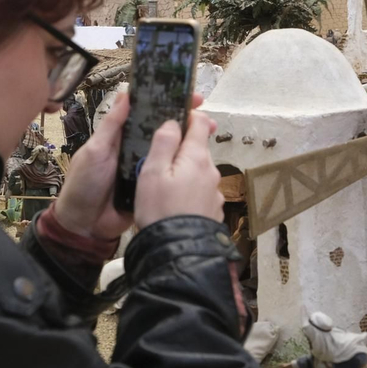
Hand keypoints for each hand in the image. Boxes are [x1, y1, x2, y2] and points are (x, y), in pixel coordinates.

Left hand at [52, 92, 205, 240]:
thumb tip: (126, 93)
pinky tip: (202, 164)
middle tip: (209, 119)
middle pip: (165, 132)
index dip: (168, 103)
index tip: (190, 98)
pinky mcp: (152, 187)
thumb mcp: (95, 150)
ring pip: (171, 153)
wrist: (85, 224)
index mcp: (122, 136)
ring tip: (211, 136)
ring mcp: (146, 169)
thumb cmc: (84, 183)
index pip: (148, 114)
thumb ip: (111, 125)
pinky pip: (170, 176)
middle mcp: (137, 149)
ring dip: (189, 145)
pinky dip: (183, 170)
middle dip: (186, 123)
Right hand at [134, 108, 222, 230]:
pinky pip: (200, 192)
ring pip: (198, 172)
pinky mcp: (213, 210)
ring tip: (163, 187)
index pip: (201, 123)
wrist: (178, 252)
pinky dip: (188, 192)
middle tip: (157, 160)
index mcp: (197, 157)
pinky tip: (174, 204)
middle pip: (198, 149)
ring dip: (184, 173)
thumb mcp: (152, 172)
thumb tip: (173, 122)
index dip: (188, 116)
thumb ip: (163, 142)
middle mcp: (211, 171)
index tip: (174, 119)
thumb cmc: (160, 210)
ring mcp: (214, 192)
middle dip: (180, 149)